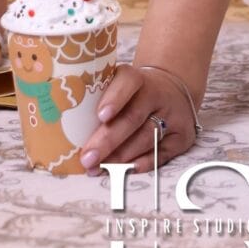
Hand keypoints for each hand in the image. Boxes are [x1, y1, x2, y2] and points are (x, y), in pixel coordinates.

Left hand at [78, 64, 198, 176]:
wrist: (172, 88)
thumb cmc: (133, 93)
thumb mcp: (120, 84)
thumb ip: (100, 97)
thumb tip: (66, 126)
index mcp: (138, 77)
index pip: (128, 83)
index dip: (114, 98)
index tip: (100, 115)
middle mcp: (158, 94)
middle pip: (133, 118)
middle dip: (108, 140)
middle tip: (87, 158)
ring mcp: (172, 115)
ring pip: (146, 138)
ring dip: (121, 157)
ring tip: (99, 169)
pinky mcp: (182, 135)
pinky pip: (162, 153)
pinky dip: (144, 163)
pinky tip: (127, 170)